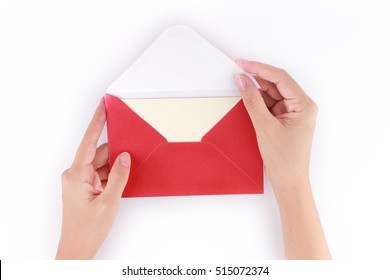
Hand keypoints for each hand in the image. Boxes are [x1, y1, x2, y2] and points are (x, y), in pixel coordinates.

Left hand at [56, 99, 130, 259]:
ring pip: (102, 164)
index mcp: (76, 175)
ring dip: (115, 166)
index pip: (88, 142)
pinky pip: (102, 173)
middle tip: (132, 147)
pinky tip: (123, 179)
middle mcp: (76, 174)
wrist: (78, 248)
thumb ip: (119, 176)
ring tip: (129, 170)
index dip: (97, 122)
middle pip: (99, 154)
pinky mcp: (85, 187)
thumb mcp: (109, 202)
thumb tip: (124, 156)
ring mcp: (80, 181)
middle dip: (116, 152)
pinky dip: (113, 174)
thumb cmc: (88, 229)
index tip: (103, 106)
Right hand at [235, 59, 317, 191]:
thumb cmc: (284, 159)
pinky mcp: (284, 120)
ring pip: (272, 94)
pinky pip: (270, 105)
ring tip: (240, 89)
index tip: (243, 64)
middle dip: (257, 79)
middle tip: (238, 73)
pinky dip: (258, 103)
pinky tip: (247, 101)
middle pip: (277, 84)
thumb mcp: (265, 127)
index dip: (260, 68)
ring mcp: (292, 113)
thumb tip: (243, 81)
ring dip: (257, 92)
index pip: (280, 78)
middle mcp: (301, 106)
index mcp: (304, 105)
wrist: (288, 181)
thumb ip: (253, 102)